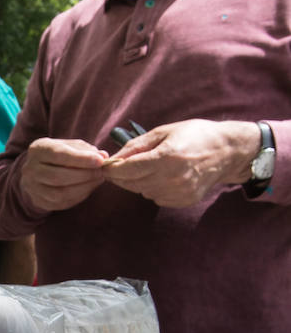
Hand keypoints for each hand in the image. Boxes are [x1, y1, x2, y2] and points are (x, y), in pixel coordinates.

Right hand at [19, 137, 106, 211]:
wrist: (38, 170)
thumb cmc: (58, 155)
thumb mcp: (69, 145)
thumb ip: (85, 150)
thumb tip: (103, 156)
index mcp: (38, 150)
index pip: (58, 155)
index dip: (80, 159)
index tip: (100, 161)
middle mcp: (30, 169)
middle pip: (58, 176)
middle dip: (84, 175)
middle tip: (101, 172)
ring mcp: (33, 188)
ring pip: (59, 193)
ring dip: (83, 188)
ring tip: (97, 180)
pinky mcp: (39, 201)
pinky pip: (61, 203)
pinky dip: (79, 196)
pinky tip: (88, 188)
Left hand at [102, 119, 260, 206]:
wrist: (227, 151)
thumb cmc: (195, 135)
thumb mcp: (164, 131)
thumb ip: (137, 146)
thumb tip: (113, 159)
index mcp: (167, 157)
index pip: (128, 170)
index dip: (112, 169)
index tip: (104, 166)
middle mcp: (173, 178)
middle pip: (132, 183)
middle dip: (122, 176)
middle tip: (120, 167)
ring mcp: (179, 192)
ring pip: (142, 191)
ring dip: (139, 181)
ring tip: (151, 167)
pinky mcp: (183, 201)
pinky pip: (156, 197)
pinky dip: (153, 188)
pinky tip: (164, 176)